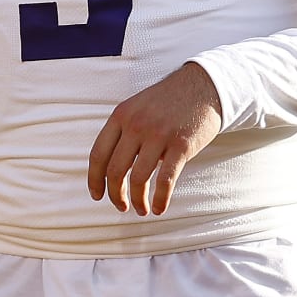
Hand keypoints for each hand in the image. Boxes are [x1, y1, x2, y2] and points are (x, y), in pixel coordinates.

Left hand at [87, 61, 223, 215]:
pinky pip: (165, 179)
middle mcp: (136, 125)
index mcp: (120, 116)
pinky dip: (160, 199)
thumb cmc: (168, 101)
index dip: (94, 179)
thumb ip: (123, 132)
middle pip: (115, 170)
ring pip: (139, 178)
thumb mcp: (137, 108)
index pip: (98, 154)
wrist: (202, 86)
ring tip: (141, 210)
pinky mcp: (181, 145)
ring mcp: (158, 135)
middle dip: (115, 194)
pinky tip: (158, 208)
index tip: (97, 195)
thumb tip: (112, 169)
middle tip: (121, 207)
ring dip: (138, 200)